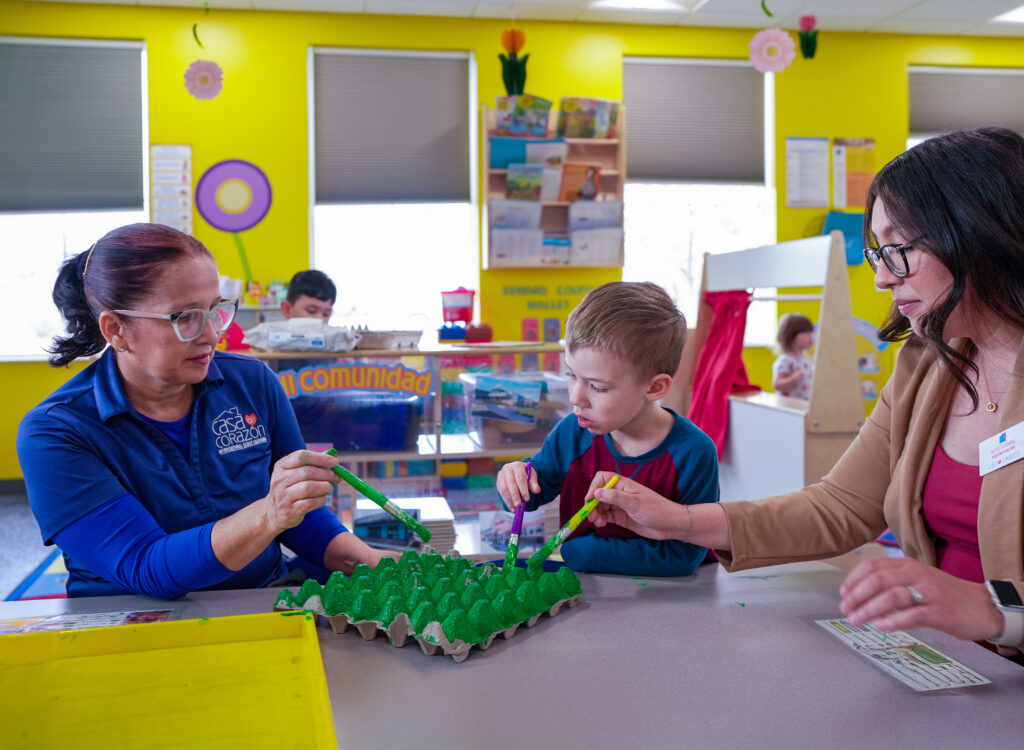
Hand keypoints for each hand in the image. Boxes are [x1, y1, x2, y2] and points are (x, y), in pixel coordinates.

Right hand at [263, 449, 340, 532]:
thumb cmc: (290, 488)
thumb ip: (312, 465)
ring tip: (328, 488)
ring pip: (309, 487)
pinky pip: (311, 502)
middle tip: (336, 478)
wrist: (273, 512)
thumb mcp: (294, 473)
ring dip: (325, 487)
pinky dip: (321, 499)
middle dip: (327, 474)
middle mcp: (280, 480)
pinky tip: (322, 498)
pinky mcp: (290, 511)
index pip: (301, 456)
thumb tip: (334, 459)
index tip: (335, 462)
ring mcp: (283, 496)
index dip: (321, 458)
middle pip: (307, 472)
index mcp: (281, 466)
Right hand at [496, 461, 538, 510]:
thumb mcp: (532, 476)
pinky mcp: (498, 483)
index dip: (523, 489)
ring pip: (504, 489)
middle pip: (510, 483)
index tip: (527, 499)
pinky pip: (501, 494)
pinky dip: (507, 502)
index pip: (520, 478)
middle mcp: (507, 469)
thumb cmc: (526, 474)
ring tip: (516, 509)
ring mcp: (501, 476)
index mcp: (517, 466)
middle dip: (515, 495)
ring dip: (510, 500)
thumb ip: (534, 484)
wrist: (517, 471)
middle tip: (519, 505)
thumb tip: (537, 491)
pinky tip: (512, 509)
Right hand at [586, 471, 680, 540]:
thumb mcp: (635, 503)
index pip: (602, 479)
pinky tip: (601, 524)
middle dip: (592, 504)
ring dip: (595, 513)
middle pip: (599, 494)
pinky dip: (601, 519)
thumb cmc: (656, 510)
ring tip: (597, 522)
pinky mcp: (622, 517)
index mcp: (623, 485)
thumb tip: (596, 492)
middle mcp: (620, 493)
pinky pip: (606, 515)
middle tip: (591, 516)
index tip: (589, 501)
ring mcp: (620, 505)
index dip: (593, 488)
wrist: (670, 525)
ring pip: (601, 506)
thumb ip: (615, 498)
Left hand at [839, 556, 1002, 642]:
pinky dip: (894, 621)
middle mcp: (917, 574)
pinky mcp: (940, 611)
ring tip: (857, 621)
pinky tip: (882, 627)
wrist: (983, 606)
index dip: (854, 579)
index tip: (843, 593)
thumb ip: (893, 582)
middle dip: (856, 596)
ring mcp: (929, 592)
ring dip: (869, 609)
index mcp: (908, 565)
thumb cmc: (945, 595)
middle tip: (846, 610)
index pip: (873, 566)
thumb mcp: (917, 580)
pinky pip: (913, 615)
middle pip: (878, 580)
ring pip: (892, 596)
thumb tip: (862, 593)